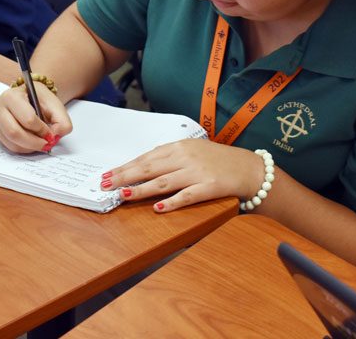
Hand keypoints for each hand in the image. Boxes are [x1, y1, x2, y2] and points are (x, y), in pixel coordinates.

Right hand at [0, 84, 71, 152]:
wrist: (29, 97)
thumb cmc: (39, 99)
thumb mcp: (54, 104)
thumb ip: (62, 121)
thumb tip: (55, 136)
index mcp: (12, 96)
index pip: (27, 118)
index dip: (41, 130)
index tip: (50, 133)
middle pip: (14, 132)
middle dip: (34, 142)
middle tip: (46, 143)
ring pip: (11, 142)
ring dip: (29, 147)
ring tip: (40, 142)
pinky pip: (9, 146)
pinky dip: (23, 148)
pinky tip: (31, 142)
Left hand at [101, 139, 262, 211]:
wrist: (249, 168)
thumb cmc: (217, 160)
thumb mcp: (191, 151)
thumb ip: (168, 157)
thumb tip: (141, 165)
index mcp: (178, 147)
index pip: (145, 158)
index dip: (124, 167)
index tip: (106, 174)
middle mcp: (185, 158)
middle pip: (149, 168)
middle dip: (124, 176)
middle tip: (105, 184)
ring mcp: (197, 173)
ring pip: (163, 182)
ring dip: (141, 189)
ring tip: (124, 195)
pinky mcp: (209, 187)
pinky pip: (187, 196)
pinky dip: (171, 203)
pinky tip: (158, 209)